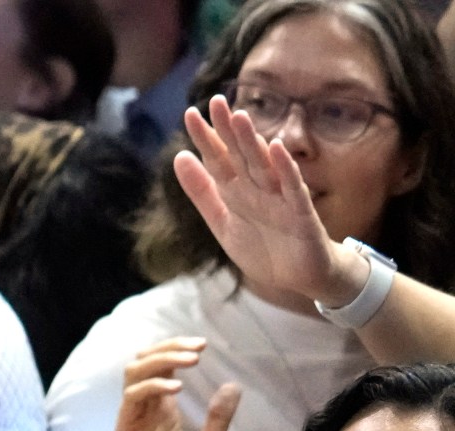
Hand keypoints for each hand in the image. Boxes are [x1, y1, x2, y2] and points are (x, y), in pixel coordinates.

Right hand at [114, 338, 239, 430]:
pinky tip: (178, 388)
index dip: (175, 351)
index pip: (157, 369)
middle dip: (168, 347)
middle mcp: (142, 416)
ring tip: (192, 361)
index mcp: (160, 416)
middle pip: (141, 364)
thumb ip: (217, 420)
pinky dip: (152, 386)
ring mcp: (131, 425)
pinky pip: (131, 400)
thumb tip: (232, 385)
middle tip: (200, 347)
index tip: (204, 346)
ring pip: (133, 375)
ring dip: (161, 360)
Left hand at [174, 98, 362, 310]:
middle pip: (240, 155)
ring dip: (252, 141)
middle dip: (227, 130)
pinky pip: (293, 188)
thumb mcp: (222, 222)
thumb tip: (179, 158)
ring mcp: (281, 198)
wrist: (299, 278)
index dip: (205, 138)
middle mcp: (259, 189)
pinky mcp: (301, 213)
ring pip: (264, 165)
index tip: (189, 113)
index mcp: (238, 192)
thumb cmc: (263, 247)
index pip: (219, 160)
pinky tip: (276, 148)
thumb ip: (202, 192)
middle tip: (215, 101)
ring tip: (239, 117)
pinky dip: (285, 169)